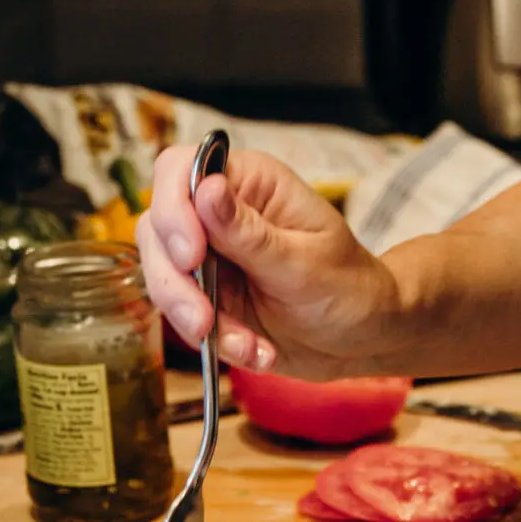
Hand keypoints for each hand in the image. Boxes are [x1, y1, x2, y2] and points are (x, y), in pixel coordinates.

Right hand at [136, 143, 401, 375]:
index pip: (179, 169)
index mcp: (249, 183)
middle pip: (156, 229)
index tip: (190, 255)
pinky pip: (183, 317)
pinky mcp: (206, 296)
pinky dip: (215, 342)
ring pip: (162, 277)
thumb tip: (205, 189)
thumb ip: (250, 233)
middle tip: (203, 321)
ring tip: (249, 347)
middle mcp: (219, 214)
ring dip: (194, 320)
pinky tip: (258, 352)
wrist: (364, 337)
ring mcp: (209, 256)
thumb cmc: (350, 286)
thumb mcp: (305, 263)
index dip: (171, 208)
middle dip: (173, 281)